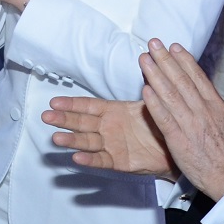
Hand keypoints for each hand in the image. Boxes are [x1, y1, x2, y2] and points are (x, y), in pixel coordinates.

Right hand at [42, 95, 177, 180]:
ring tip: (56, 138)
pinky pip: (102, 160)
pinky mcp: (119, 162)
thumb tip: (147, 62)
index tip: (54, 102)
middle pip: (82, 123)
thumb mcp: (151, 101)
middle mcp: (108, 128)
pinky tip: (77, 158)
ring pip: (87, 141)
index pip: (88, 106)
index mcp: (113, 111)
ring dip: (71, 140)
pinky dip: (90, 160)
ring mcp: (111, 145)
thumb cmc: (161, 123)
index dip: (71, 104)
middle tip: (46, 117)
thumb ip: (143, 87)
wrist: (176, 146)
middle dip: (64, 120)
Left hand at [137, 40, 223, 198]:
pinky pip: (163, 118)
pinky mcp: (178, 140)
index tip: (173, 47)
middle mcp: (202, 111)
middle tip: (153, 43)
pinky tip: (144, 89)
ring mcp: (190, 125)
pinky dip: (154, 103)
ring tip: (144, 59)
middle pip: (181, 80)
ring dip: (155, 75)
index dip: (184, 61)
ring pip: (170, 95)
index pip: (198, 77)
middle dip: (165, 60)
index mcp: (217, 106)